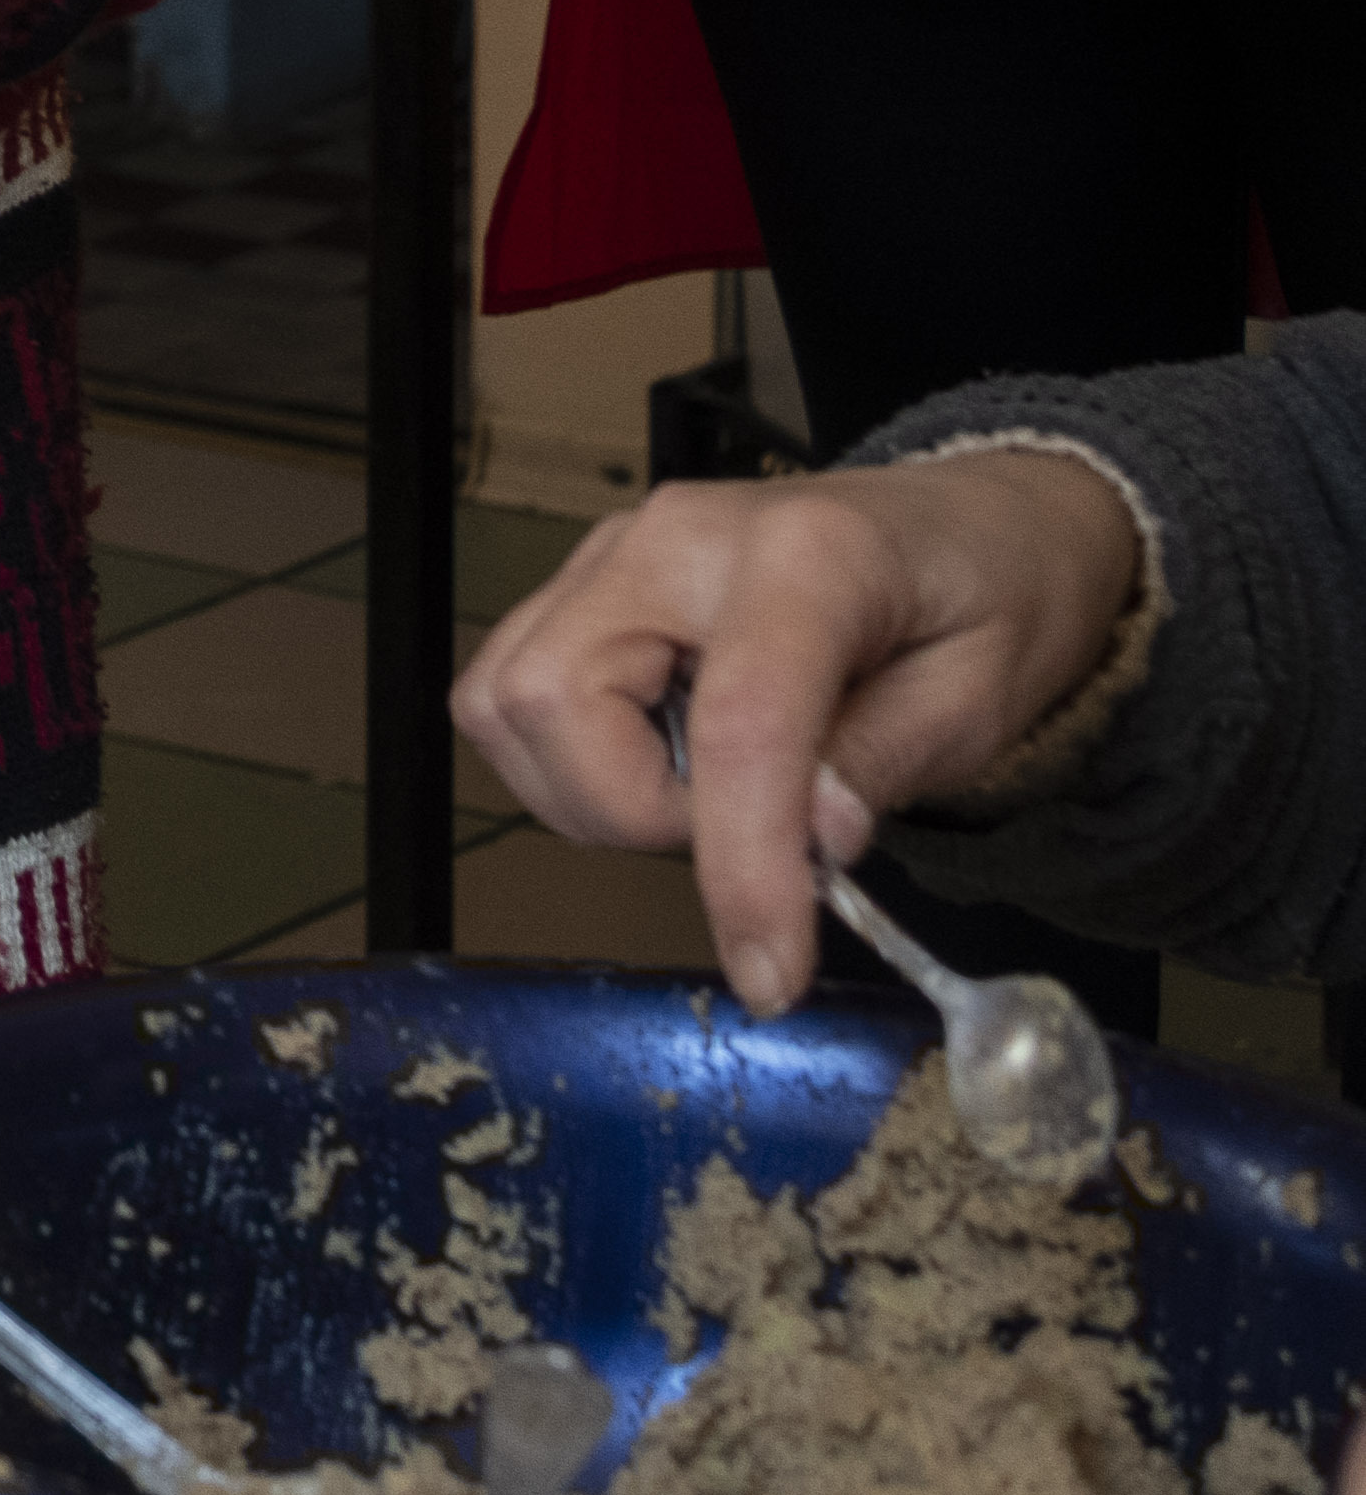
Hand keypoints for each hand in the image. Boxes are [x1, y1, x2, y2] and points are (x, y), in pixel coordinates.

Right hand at [455, 449, 1154, 1012]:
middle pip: (555, 700)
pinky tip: (666, 759)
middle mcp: (677, 537)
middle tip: (747, 834)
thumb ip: (889, 760)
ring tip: (709, 796)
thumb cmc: (986, 600)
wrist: (974, 523)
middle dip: (632, 814)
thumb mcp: (985, 695)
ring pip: (507, 701)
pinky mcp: (582, 582)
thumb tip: (811, 839)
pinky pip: (511, 692)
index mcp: (809, 553)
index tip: (772, 971)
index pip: (737, 722)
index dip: (743, 863)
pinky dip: (572, 762)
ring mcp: (613, 553)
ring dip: (592, 793)